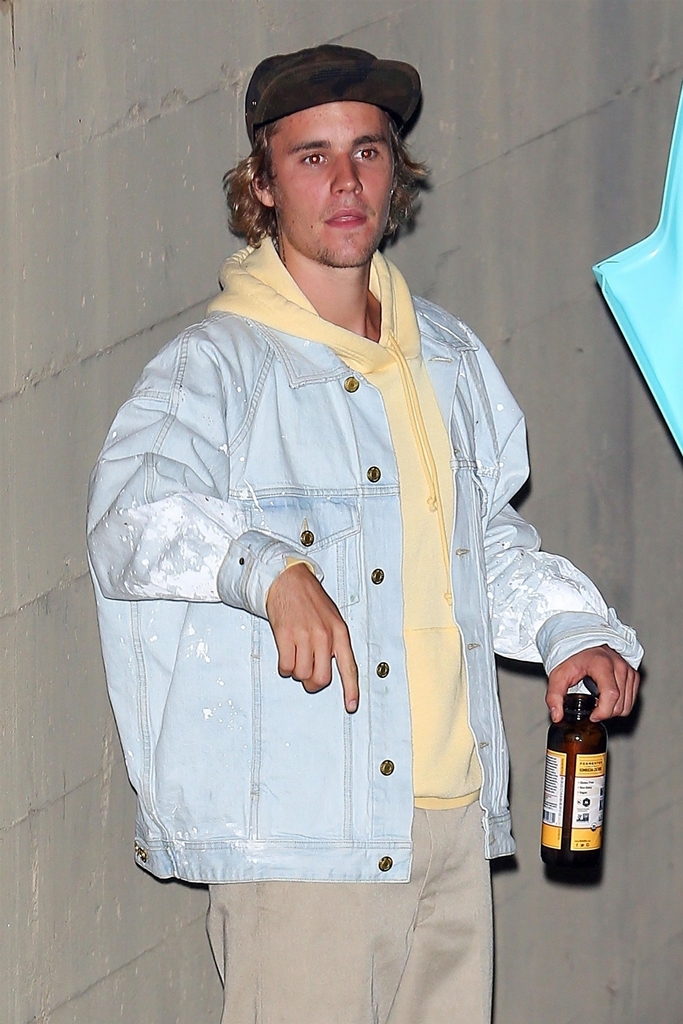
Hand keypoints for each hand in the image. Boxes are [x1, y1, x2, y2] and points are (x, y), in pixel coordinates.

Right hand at [265, 562, 358, 712]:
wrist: (288, 580)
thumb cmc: (310, 599)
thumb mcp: (331, 618)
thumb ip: (334, 641)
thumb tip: (329, 666)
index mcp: (339, 632)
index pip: (349, 667)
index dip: (351, 689)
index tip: (351, 706)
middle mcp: (324, 636)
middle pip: (321, 678)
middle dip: (313, 682)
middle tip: (308, 676)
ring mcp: (304, 636)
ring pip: (301, 674)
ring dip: (296, 672)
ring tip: (296, 656)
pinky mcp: (285, 636)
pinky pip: (286, 667)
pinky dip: (284, 667)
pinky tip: (286, 654)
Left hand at [546, 645, 639, 722]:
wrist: (582, 641)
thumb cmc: (571, 656)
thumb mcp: (558, 675)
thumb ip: (554, 696)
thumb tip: (556, 716)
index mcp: (602, 664)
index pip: (611, 695)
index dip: (602, 712)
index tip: (592, 715)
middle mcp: (619, 665)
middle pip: (620, 704)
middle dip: (605, 713)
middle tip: (592, 709)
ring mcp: (628, 669)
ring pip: (627, 705)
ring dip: (613, 710)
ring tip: (599, 702)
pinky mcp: (633, 674)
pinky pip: (632, 699)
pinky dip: (621, 704)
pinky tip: (607, 698)